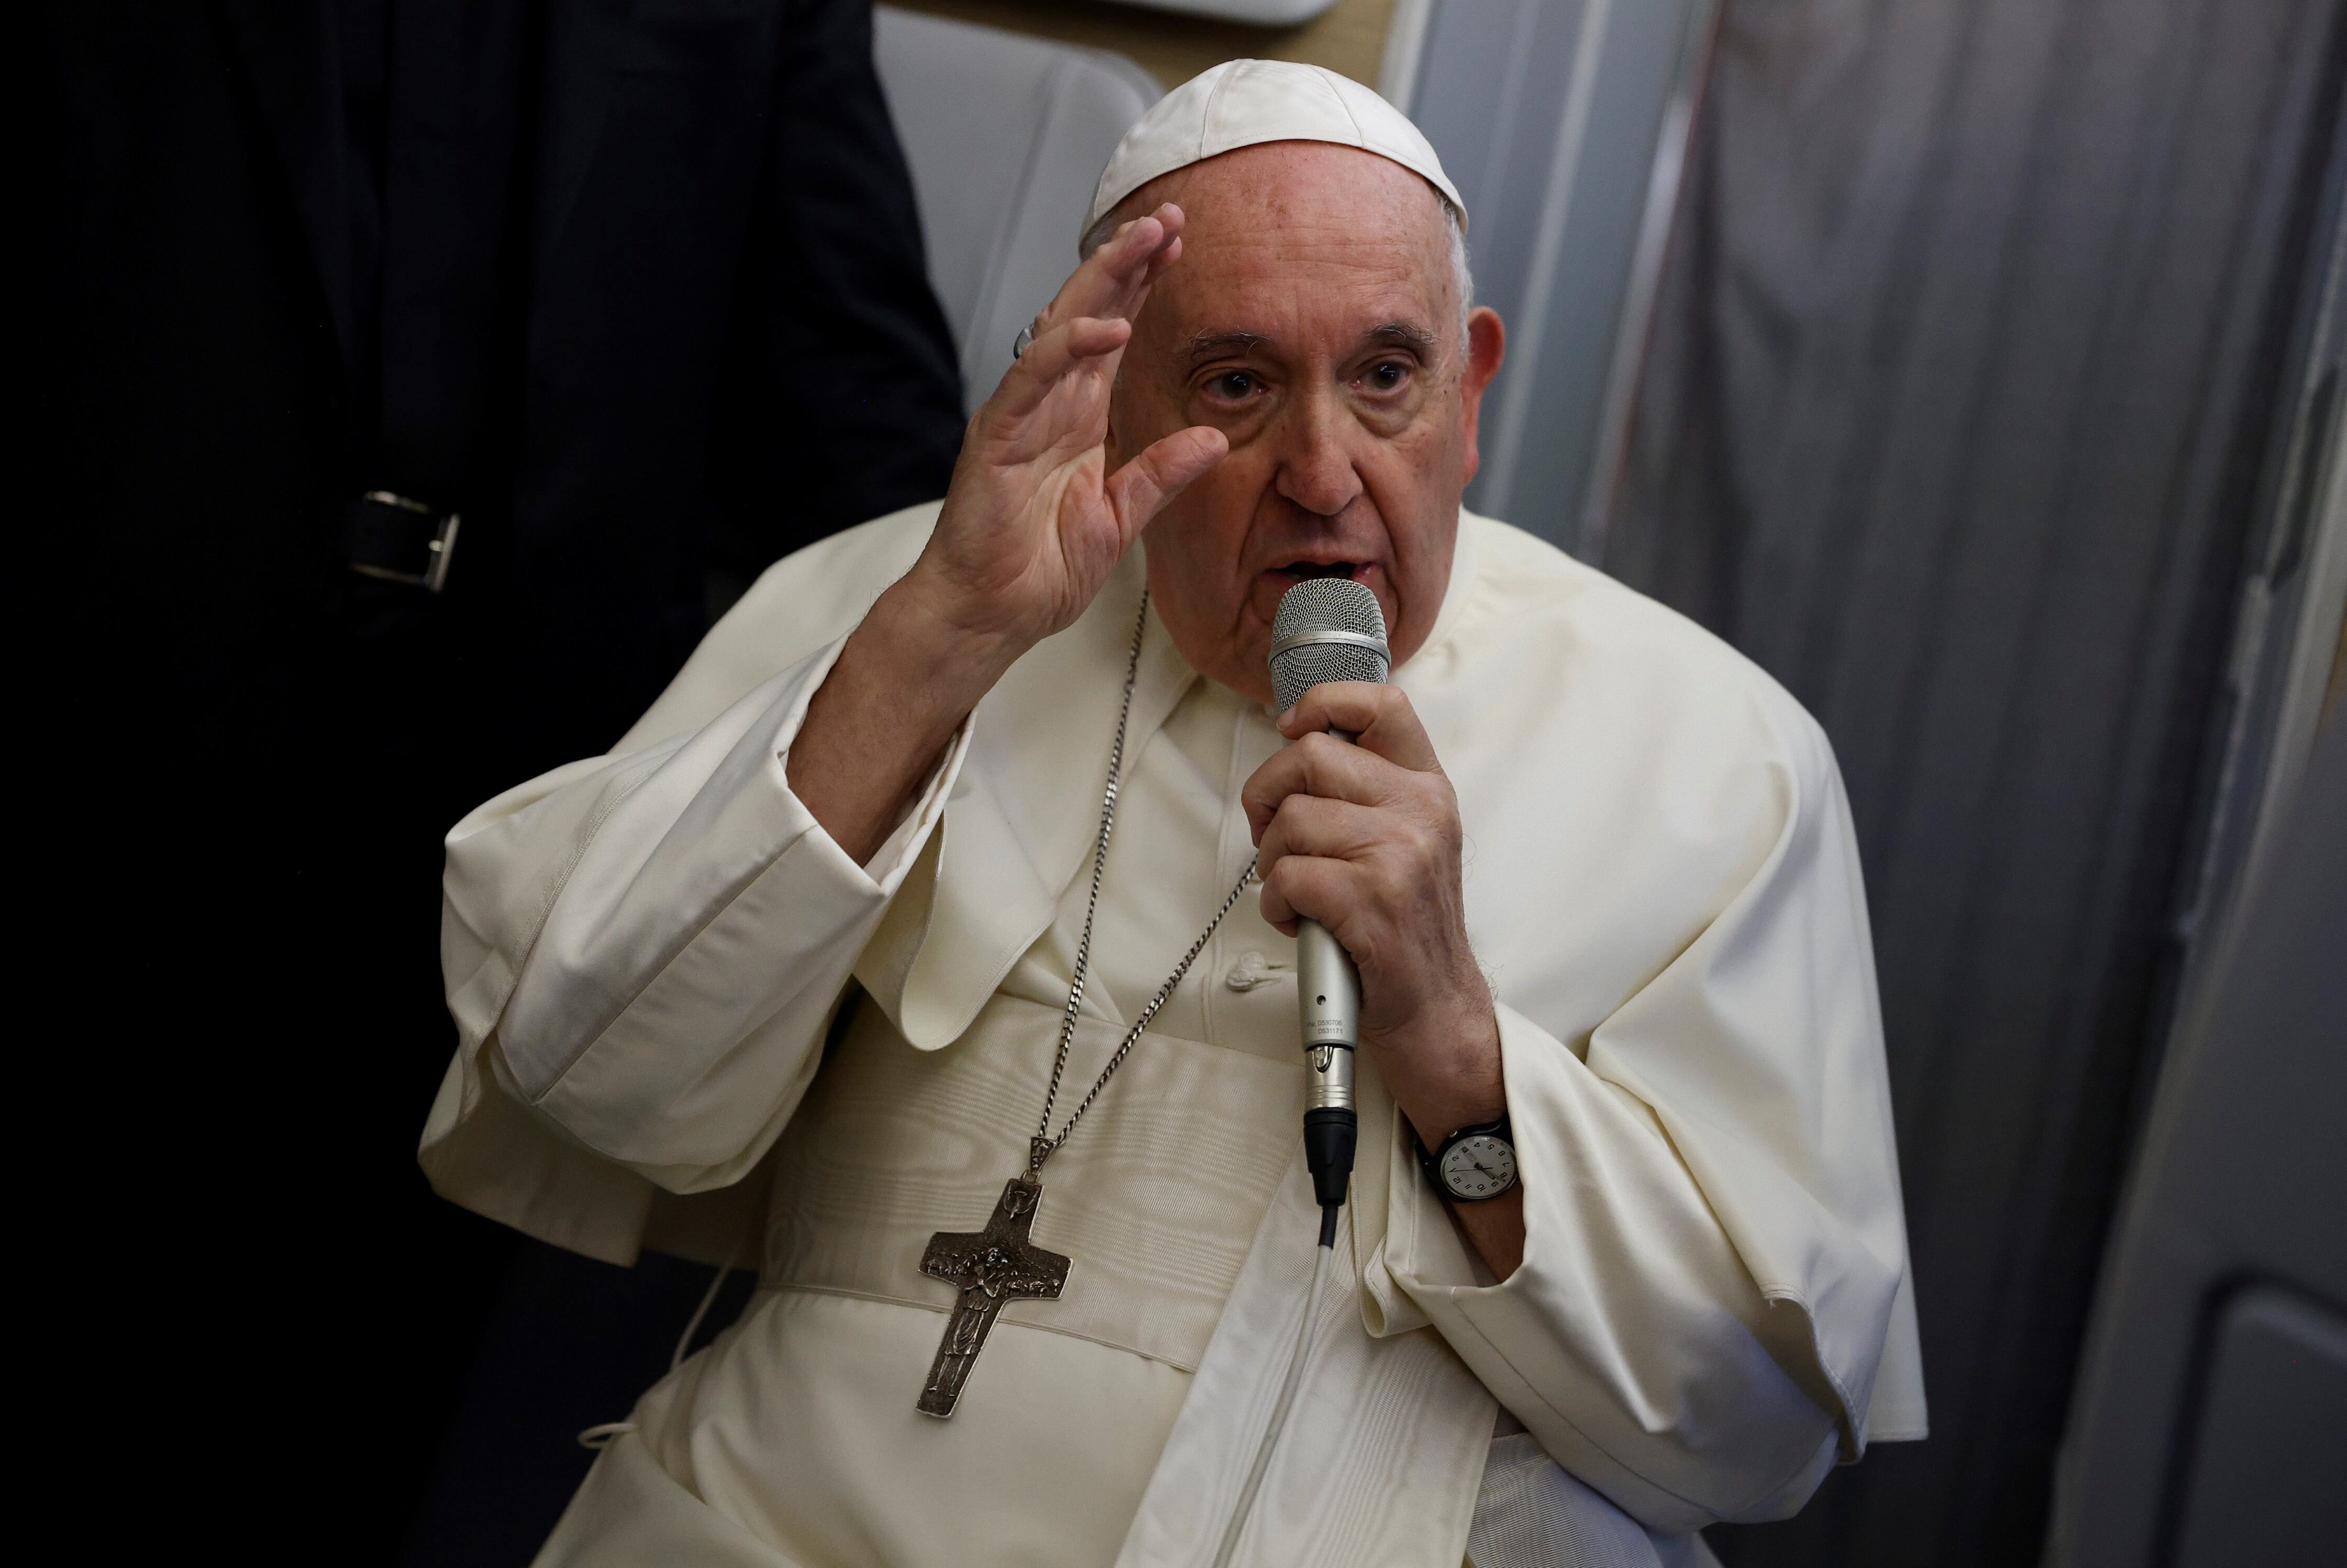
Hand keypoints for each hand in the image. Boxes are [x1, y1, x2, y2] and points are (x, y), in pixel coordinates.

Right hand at [905, 206, 1228, 659]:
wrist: (990, 615)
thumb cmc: (1039, 571)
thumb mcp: (1121, 518)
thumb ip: (1162, 474)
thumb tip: (1215, 438)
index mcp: (1078, 419)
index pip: (1114, 336)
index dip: (1143, 290)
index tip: (1180, 248)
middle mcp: (1049, 405)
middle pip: (1091, 313)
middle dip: (1129, 263)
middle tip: (1168, 219)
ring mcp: (1019, 415)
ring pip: (1062, 328)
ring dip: (1104, 282)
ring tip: (1144, 241)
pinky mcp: (994, 437)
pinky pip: (1030, 379)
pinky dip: (1065, 348)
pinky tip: (1105, 326)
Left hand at [1242, 682, 1503, 1145]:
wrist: (1435, 1006)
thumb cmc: (1404, 924)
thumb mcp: (1408, 840)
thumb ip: (1366, 791)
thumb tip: (1295, 748)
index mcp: (1428, 787)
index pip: (1382, 704)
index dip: (1324, 702)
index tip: (1292, 728)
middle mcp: (1421, 811)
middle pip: (1309, 757)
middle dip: (1269, 797)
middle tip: (1276, 837)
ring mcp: (1399, 854)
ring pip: (1289, 821)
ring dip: (1272, 862)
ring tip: (1299, 892)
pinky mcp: (1371, 900)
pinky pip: (1285, 876)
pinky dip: (1276, 905)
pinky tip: (1302, 922)